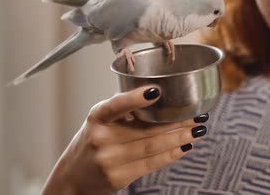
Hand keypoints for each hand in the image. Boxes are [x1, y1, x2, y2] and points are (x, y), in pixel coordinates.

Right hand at [41, 86, 208, 194]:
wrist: (72, 178)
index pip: (116, 105)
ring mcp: (110, 159)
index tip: (156, 91)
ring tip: (198, 129)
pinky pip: (151, 163)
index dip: (136, 99)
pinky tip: (185, 146)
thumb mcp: (99, 121)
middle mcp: (102, 138)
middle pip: (146, 129)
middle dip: (176, 122)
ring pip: (153, 146)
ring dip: (180, 137)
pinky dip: (171, 154)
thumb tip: (161, 96)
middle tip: (198, 115)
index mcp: (97, 117)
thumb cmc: (91, 142)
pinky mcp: (119, 177)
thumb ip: (123, 110)